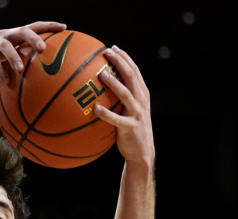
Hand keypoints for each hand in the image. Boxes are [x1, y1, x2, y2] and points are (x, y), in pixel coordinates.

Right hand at [0, 21, 66, 86]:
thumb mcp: (10, 55)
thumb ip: (24, 61)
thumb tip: (44, 79)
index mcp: (17, 34)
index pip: (35, 26)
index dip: (49, 26)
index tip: (64, 28)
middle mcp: (8, 34)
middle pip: (23, 31)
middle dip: (33, 38)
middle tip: (42, 48)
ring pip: (5, 45)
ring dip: (13, 56)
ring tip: (20, 69)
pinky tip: (6, 82)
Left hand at [94, 46, 154, 168]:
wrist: (141, 151)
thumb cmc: (129, 129)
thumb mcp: (126, 111)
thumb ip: (117, 98)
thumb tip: (96, 88)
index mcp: (141, 93)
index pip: (134, 70)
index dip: (124, 57)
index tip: (112, 48)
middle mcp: (141, 100)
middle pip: (132, 76)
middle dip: (120, 62)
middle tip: (107, 52)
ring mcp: (137, 113)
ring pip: (126, 94)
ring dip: (114, 83)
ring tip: (102, 74)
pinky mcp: (130, 127)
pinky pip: (117, 119)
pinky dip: (107, 114)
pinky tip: (96, 109)